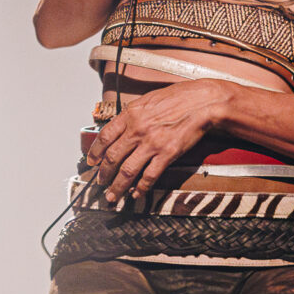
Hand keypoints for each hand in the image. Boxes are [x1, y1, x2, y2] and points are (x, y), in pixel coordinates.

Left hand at [84, 80, 230, 203]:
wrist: (201, 102)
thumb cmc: (178, 97)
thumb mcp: (148, 100)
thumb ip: (133, 114)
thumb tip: (121, 126)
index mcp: (130, 114)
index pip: (104, 136)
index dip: (95, 152)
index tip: (91, 161)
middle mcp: (137, 130)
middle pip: (113, 157)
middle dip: (103, 173)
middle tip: (100, 182)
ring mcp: (152, 143)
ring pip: (127, 170)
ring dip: (117, 186)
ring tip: (113, 195)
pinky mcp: (167, 154)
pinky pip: (149, 175)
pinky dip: (141, 187)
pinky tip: (136, 193)